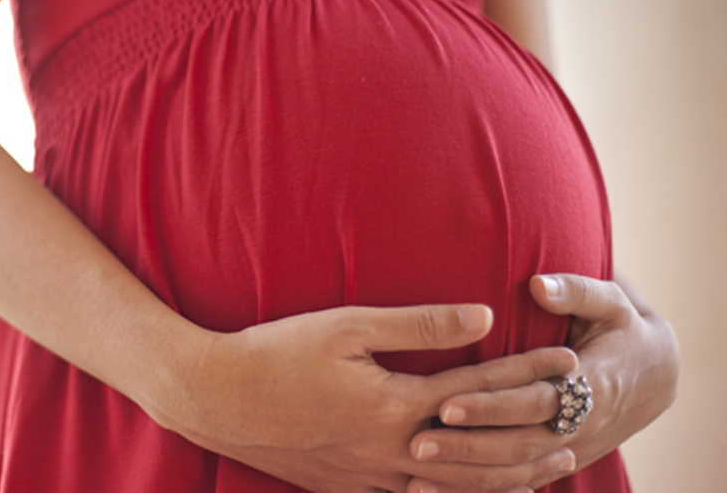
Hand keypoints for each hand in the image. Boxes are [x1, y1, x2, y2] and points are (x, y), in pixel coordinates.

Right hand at [154, 304, 578, 492]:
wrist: (215, 398)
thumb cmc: (276, 353)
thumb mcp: (345, 326)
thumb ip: (418, 324)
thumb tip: (482, 316)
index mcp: (396, 406)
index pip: (480, 390)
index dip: (528, 371)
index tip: (567, 356)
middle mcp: (393, 451)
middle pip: (482, 450)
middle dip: (533, 430)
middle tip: (578, 418)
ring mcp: (371, 477)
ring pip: (457, 488)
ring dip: (507, 475)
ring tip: (546, 466)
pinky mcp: (348, 487)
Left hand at [405, 274, 679, 492]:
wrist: (655, 376)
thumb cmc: (622, 329)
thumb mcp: (611, 303)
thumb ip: (576, 291)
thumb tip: (538, 284)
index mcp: (592, 387)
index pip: (534, 402)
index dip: (492, 406)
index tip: (446, 403)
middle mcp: (581, 427)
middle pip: (519, 445)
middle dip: (468, 448)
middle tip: (418, 444)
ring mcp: (571, 450)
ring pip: (517, 472)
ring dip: (468, 476)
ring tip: (416, 474)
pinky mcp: (559, 461)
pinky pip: (518, 482)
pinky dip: (480, 489)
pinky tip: (434, 490)